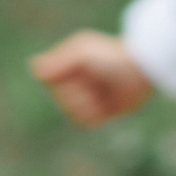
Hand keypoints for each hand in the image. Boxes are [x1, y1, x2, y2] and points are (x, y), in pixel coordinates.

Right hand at [29, 30, 154, 127]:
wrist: (141, 72)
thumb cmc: (112, 57)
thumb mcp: (83, 52)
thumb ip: (58, 61)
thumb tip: (34, 67)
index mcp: (66, 66)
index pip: (48, 80)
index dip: (62, 80)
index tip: (77, 69)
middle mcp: (72, 83)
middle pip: (61, 100)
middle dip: (79, 93)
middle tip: (97, 80)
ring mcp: (85, 99)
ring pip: (72, 113)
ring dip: (89, 105)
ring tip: (104, 93)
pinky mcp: (97, 114)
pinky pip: (85, 123)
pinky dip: (96, 116)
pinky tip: (107, 106)